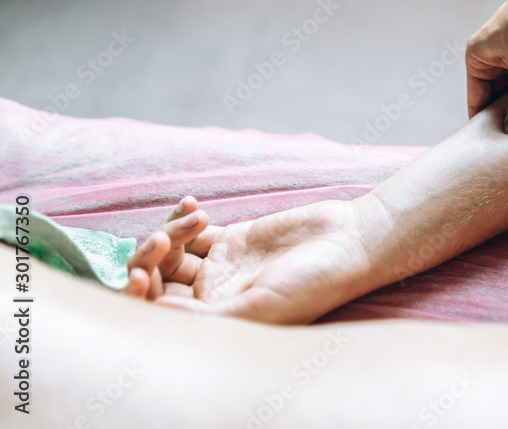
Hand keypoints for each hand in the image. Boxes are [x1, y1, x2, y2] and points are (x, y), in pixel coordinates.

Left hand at [123, 196, 380, 323]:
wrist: (348, 242)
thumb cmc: (314, 283)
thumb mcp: (262, 307)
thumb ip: (208, 316)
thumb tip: (156, 312)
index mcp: (216, 323)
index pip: (159, 315)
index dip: (138, 299)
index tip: (141, 275)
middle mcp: (212, 298)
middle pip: (156, 283)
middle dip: (148, 261)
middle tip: (162, 240)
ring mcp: (220, 267)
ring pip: (169, 253)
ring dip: (170, 232)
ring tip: (195, 218)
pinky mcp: (231, 238)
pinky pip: (190, 229)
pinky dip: (183, 216)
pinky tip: (193, 204)